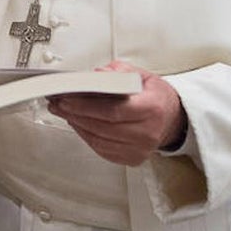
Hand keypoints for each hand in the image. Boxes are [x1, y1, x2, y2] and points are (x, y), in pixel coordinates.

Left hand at [45, 61, 185, 166]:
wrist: (173, 119)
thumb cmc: (156, 97)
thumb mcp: (142, 75)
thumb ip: (118, 72)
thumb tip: (95, 75)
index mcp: (151, 108)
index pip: (113, 110)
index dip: (86, 106)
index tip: (67, 99)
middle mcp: (147, 132)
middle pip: (103, 127)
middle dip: (75, 114)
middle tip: (57, 103)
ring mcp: (140, 149)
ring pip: (99, 140)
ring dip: (77, 125)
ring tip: (63, 112)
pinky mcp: (132, 158)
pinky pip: (102, 149)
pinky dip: (86, 136)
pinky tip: (77, 124)